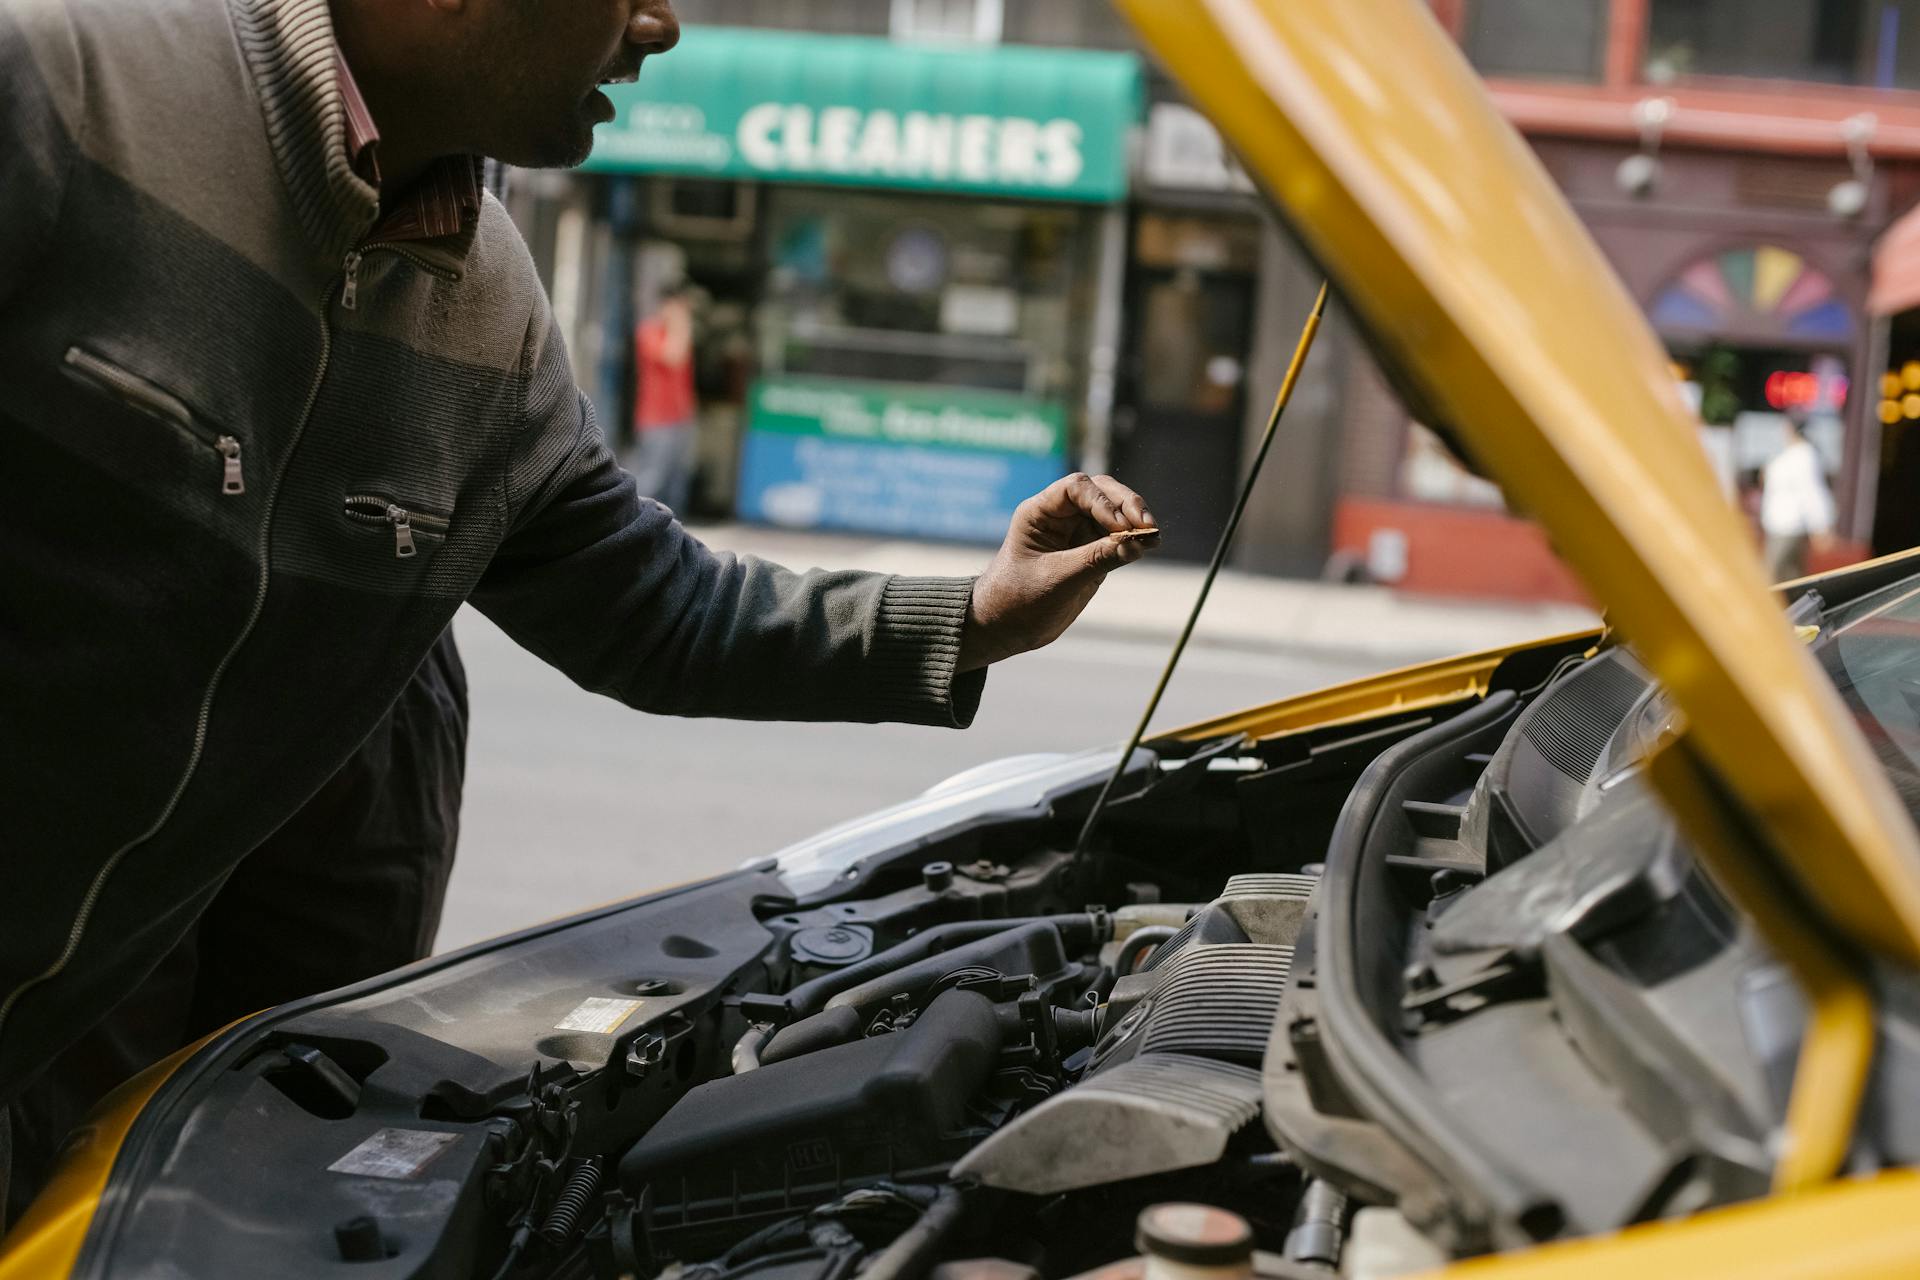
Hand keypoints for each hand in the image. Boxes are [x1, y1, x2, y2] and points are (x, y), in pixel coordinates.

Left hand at [958, 473, 1158, 670]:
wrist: (1006, 628)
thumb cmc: (1018, 600)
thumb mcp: (1058, 579)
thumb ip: (1097, 559)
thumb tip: (1138, 543)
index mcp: (1039, 512)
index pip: (1076, 488)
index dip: (1102, 501)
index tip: (1120, 525)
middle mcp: (1060, 516)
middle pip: (1101, 492)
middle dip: (1126, 505)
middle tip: (1147, 525)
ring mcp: (1077, 533)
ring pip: (1114, 513)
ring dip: (1135, 521)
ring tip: (1154, 537)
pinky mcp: (1092, 552)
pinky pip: (1118, 538)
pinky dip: (1134, 540)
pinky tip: (1151, 545)